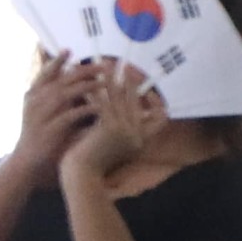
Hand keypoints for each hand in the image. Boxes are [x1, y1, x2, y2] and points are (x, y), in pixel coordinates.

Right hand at [10, 53, 98, 178]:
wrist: (28, 159)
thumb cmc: (41, 133)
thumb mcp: (44, 109)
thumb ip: (56, 94)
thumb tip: (75, 77)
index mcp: (32, 94)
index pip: (45, 72)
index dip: (57, 61)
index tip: (70, 50)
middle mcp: (35, 101)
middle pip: (61, 80)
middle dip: (84, 71)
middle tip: (103, 66)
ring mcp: (41, 115)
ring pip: (66, 94)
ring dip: (88, 86)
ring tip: (106, 82)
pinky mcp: (50, 129)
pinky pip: (71, 115)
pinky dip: (87, 109)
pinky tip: (102, 107)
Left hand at [58, 60, 161, 187]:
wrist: (81, 176)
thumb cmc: (90, 162)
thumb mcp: (108, 144)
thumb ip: (114, 129)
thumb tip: (111, 109)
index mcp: (139, 140)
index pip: (160, 119)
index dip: (157, 104)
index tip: (148, 92)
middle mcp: (137, 135)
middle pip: (139, 103)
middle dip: (134, 83)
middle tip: (129, 66)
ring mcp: (125, 131)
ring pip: (123, 99)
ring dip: (118, 80)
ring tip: (112, 65)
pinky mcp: (110, 127)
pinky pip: (107, 102)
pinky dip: (101, 90)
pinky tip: (94, 80)